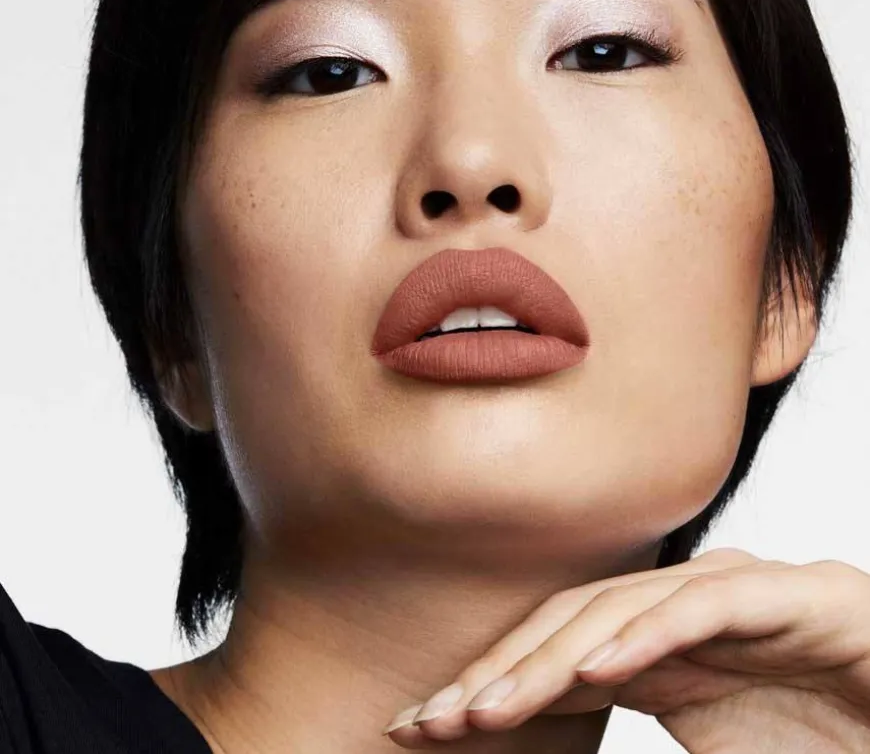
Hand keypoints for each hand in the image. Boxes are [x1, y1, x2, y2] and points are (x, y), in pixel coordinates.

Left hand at [382, 548, 869, 751]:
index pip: (551, 655)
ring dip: (548, 659)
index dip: (485, 684)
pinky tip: (595, 669)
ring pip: (615, 612)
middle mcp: (670, 605)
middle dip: (494, 671)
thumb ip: (630, 708)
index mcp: (650, 639)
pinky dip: (644, 636)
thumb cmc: (812, 724)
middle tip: (429, 719)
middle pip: (564, 627)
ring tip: (487, 707)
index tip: (418, 725)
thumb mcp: (701, 732)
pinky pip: (698, 608)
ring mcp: (721, 594)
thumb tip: (552, 718)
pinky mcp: (778, 596)